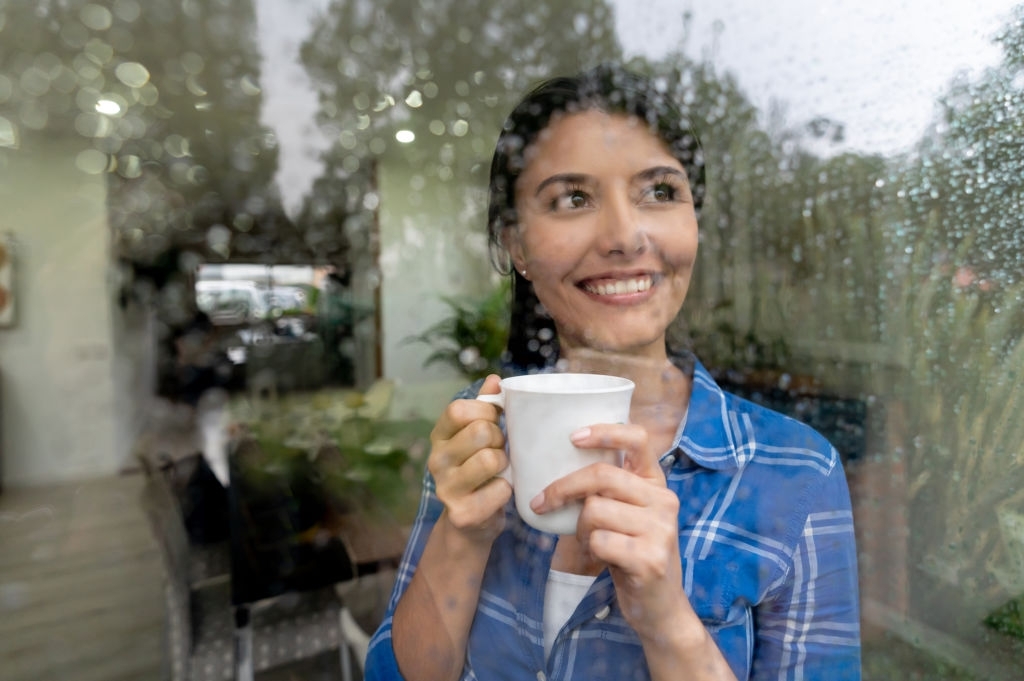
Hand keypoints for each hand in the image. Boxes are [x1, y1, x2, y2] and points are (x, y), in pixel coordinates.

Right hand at [427, 374, 511, 542]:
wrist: (470, 524)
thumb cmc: (479, 471)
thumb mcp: (478, 437)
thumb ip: (485, 407)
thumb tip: (495, 379)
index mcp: (439, 436)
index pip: (458, 409)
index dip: (485, 411)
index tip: (495, 421)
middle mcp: (435, 460)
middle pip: (480, 431)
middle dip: (499, 439)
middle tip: (498, 450)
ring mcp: (445, 488)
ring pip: (491, 459)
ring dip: (505, 464)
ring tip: (499, 471)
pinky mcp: (462, 513)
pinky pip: (500, 489)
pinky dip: (507, 490)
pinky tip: (498, 494)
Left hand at [530, 423, 688, 639]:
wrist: (660, 607)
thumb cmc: (632, 554)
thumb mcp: (627, 515)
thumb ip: (609, 490)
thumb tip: (557, 465)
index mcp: (656, 483)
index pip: (638, 439)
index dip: (605, 432)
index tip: (574, 436)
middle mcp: (664, 500)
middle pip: (601, 475)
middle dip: (563, 488)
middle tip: (542, 503)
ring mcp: (660, 529)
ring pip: (594, 509)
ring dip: (579, 529)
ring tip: (588, 542)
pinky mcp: (650, 558)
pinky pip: (598, 540)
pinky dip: (589, 550)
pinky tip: (600, 559)